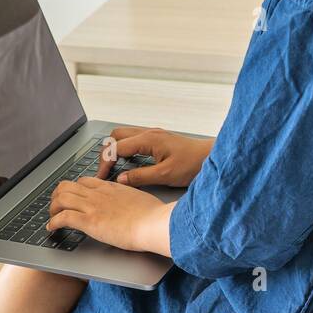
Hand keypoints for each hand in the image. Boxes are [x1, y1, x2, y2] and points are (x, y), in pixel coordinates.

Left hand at [48, 176, 171, 255]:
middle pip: (68, 186)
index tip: (73, 198)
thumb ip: (130, 201)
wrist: (155, 223)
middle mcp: (99, 194)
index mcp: (111, 188)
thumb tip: (132, 207)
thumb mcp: (141, 201)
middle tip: (56, 206)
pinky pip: (63, 217)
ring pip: (61, 198)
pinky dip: (53, 223)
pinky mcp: (90, 221)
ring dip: (52, 208)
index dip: (75, 189)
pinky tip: (51, 229)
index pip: (85, 181)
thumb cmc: (155, 216)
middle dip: (58, 196)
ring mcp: (93, 206)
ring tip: (51, 218)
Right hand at [96, 126, 213, 188]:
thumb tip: (120, 179)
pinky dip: (125, 150)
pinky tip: (127, 163)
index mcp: (148, 140)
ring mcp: (152, 134)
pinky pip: (133, 140)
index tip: (102, 177)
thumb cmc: (192, 164)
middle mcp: (148, 133)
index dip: (105, 163)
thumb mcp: (165, 175)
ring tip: (113, 168)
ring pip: (123, 136)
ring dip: (115, 150)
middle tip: (104, 172)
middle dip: (106, 153)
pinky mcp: (157, 139)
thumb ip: (140, 177)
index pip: (116, 147)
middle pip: (115, 136)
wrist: (210, 157)